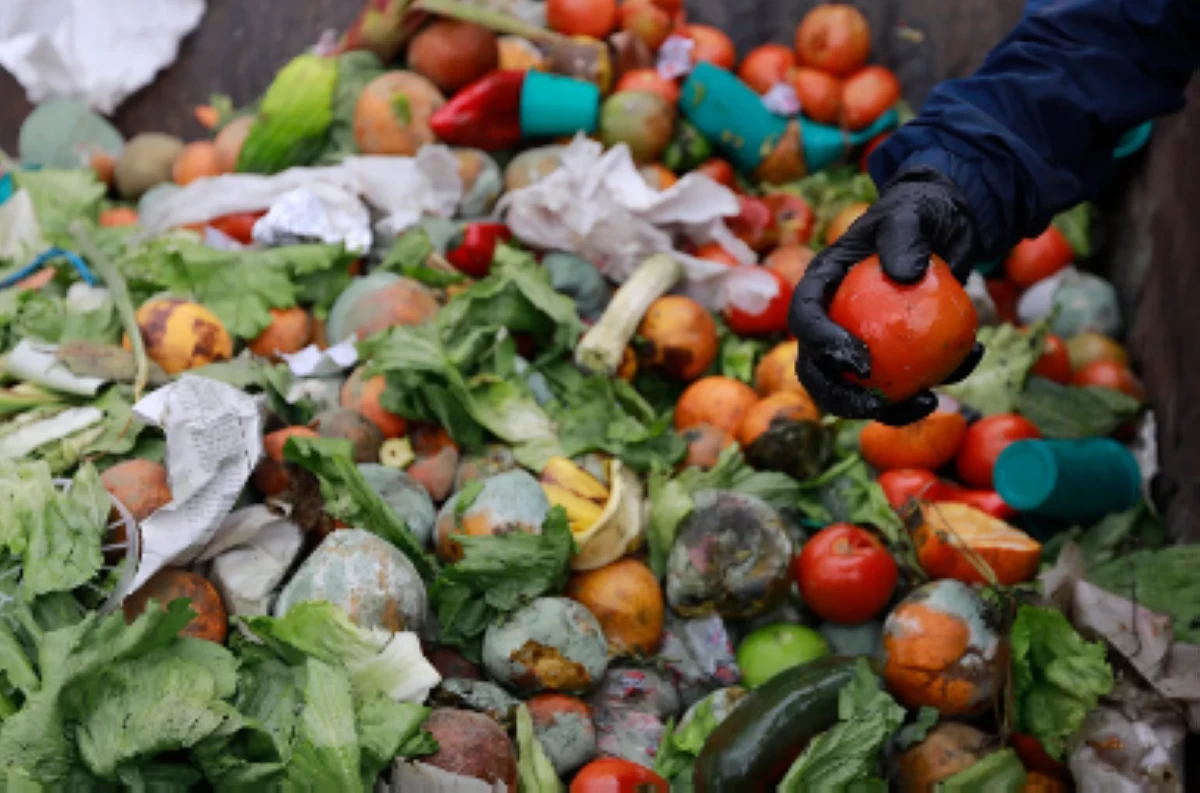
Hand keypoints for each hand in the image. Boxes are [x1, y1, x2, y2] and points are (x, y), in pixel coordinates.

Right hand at [788, 166, 983, 425]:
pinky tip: (972, 359)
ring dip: (888, 409)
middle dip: (840, 398)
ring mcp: (861, 339)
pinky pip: (907, 378)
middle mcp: (834, 317)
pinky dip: (936, 379)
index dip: (822, 346)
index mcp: (822, 284)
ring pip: (858, 388)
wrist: (944, 223)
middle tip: (877, 405)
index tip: (861, 362)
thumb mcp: (913, 211)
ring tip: (929, 403)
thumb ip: (904, 235)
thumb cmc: (919, 212)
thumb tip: (902, 276)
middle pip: (817, 369)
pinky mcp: (895, 351)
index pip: (805, 318)